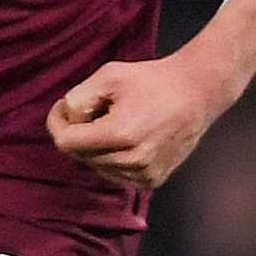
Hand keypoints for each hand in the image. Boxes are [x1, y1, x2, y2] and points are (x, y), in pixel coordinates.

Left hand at [47, 53, 232, 189]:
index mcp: (120, 134)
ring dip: (96, 146)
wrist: (198, 92)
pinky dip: (113, 157)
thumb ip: (78, 99)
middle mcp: (132, 161)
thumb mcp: (108, 75)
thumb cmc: (152, 80)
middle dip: (79, 132)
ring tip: (115, 121)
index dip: (57, 123)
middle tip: (94, 109)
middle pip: (80, 155)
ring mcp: (144, 174)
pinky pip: (116, 174)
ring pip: (96, 166)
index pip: (66, 142)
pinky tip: (128, 137)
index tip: (62, 107)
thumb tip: (66, 121)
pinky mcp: (153, 180)